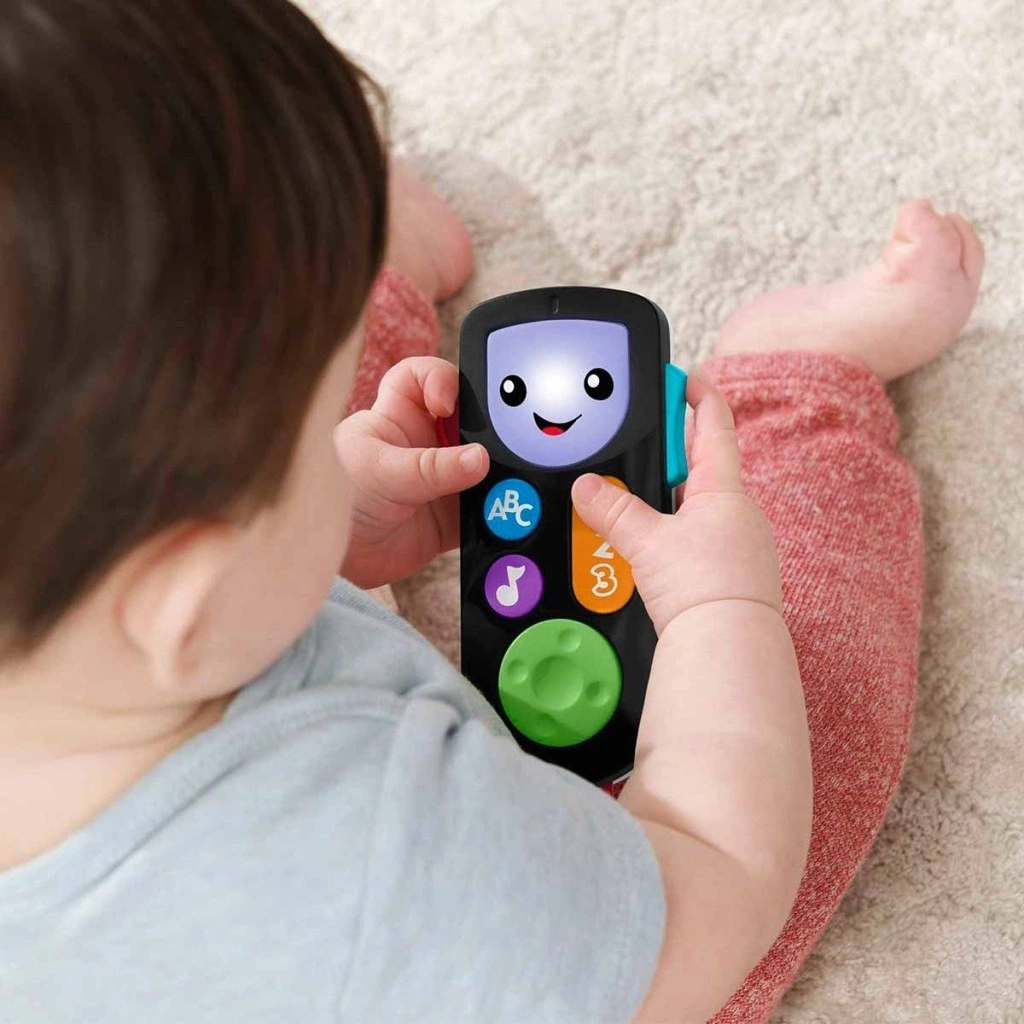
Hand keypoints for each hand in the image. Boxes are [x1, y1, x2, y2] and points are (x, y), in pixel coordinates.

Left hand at [334, 357, 488, 588]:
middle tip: (498, 446)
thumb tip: (480, 459)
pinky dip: (500, 512)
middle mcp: (425, 444)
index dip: (442, 380)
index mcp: (398, 417)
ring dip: (498, 474)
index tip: (448, 406)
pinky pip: (488, 508)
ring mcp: (442, 481)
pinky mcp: (453, 517)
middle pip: (469, 419)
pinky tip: (508, 515)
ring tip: (506, 487)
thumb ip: (432, 467)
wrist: (332, 566)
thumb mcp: (380, 473)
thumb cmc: (333, 502)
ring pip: (484, 464)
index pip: (424, 378)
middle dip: (488, 429)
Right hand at [571, 375, 780, 634]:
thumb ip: (613, 510)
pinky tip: (651, 542)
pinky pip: (698, 534)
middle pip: (701, 463)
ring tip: (632, 494)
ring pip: (696, 503)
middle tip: (642, 438)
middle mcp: (736, 510)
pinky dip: (674, 528)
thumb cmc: (703, 590)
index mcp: (722, 488)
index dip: (697, 395)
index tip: (684, 376)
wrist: (729, 647)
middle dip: (671, 450)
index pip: (713, 424)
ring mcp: (736, 541)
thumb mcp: (646, 542)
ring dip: (668, 495)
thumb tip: (586, 487)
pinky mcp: (729, 570)